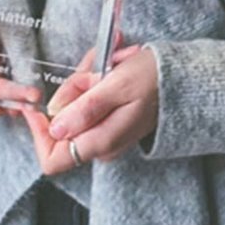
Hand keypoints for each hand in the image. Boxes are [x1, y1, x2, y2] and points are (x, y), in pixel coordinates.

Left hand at [22, 45, 158, 176]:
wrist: (186, 80)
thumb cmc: (154, 79)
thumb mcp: (116, 85)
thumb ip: (85, 109)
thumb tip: (55, 128)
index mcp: (101, 141)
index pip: (52, 158)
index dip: (38, 133)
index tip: (38, 105)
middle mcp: (101, 146)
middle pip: (61, 126)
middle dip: (69, 94)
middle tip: (92, 71)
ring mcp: (106, 136)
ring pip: (74, 112)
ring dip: (83, 84)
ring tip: (109, 66)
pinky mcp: (111, 124)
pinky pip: (88, 106)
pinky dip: (93, 85)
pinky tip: (112, 71)